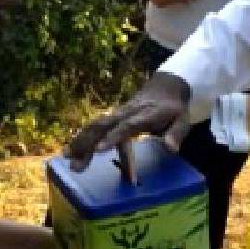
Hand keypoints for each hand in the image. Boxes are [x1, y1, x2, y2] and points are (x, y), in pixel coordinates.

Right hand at [68, 72, 191, 170]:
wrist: (165, 86)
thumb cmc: (174, 108)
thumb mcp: (182, 120)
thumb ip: (176, 133)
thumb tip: (170, 149)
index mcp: (144, 115)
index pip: (126, 126)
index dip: (113, 137)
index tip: (98, 149)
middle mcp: (127, 113)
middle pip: (103, 126)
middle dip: (87, 142)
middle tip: (75, 162)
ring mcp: (118, 114)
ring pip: (96, 126)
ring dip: (81, 141)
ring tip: (67, 158)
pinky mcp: (113, 118)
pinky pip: (96, 128)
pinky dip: (83, 139)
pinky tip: (72, 153)